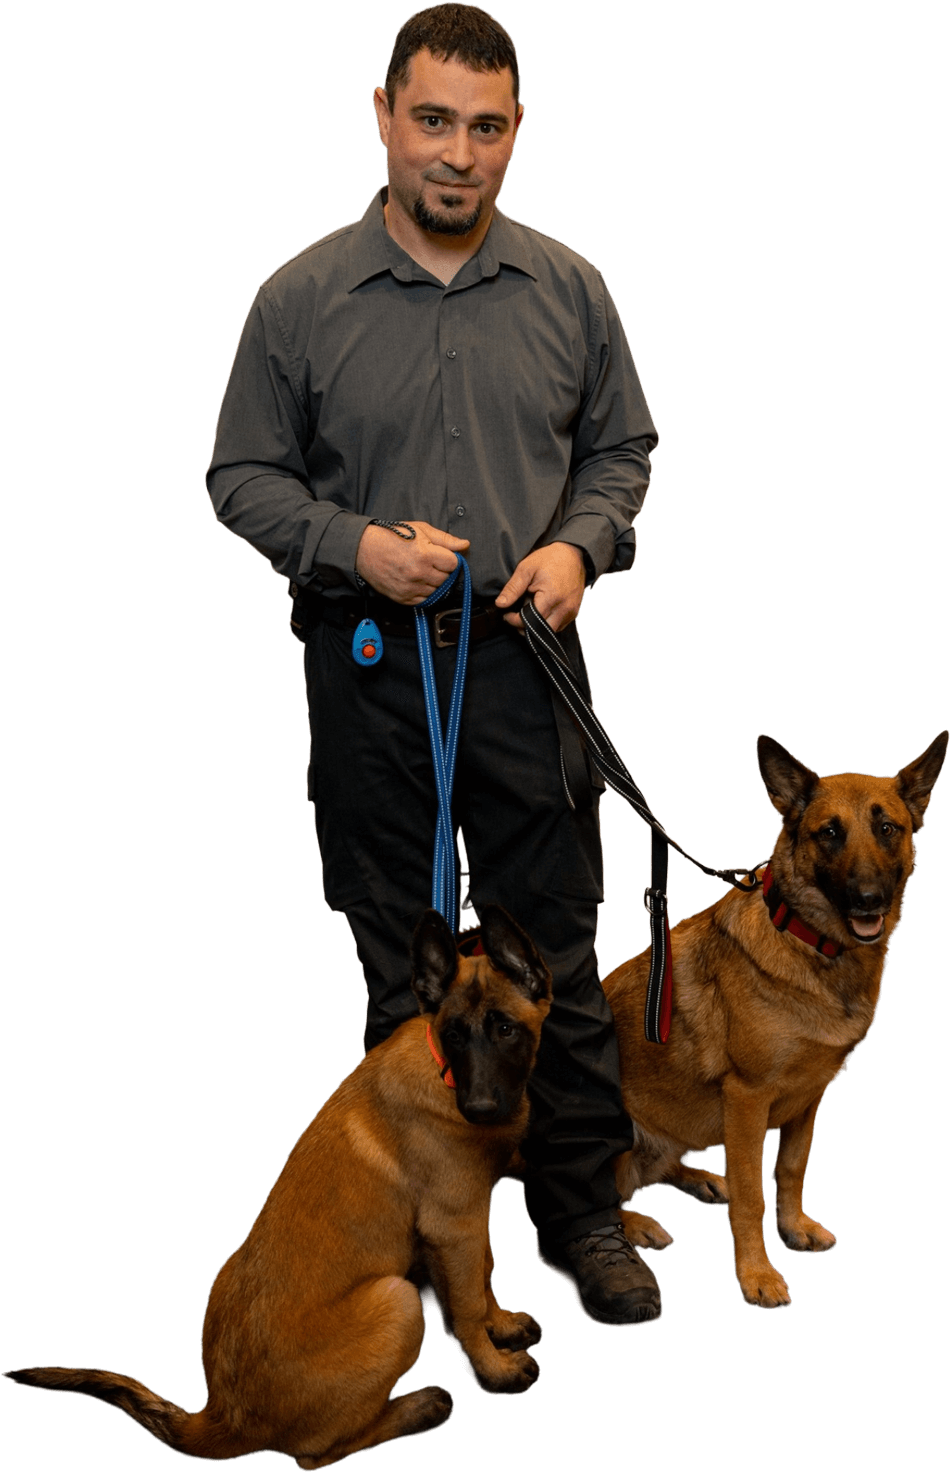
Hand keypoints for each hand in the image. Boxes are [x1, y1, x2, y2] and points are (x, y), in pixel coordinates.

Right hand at [355, 521, 469, 603]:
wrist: (364, 549)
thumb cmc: (392, 536)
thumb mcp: (420, 530)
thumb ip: (445, 539)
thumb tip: (465, 544)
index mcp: (425, 555)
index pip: (454, 564)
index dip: (450, 559)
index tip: (442, 556)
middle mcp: (419, 573)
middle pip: (446, 579)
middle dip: (442, 570)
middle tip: (431, 562)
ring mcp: (411, 588)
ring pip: (437, 591)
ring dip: (434, 583)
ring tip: (422, 570)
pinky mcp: (403, 598)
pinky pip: (424, 601)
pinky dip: (424, 593)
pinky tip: (417, 581)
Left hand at [495, 542, 586, 630]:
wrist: (573, 554)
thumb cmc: (549, 559)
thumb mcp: (526, 569)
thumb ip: (512, 588)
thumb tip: (500, 604)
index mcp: (552, 597)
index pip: (530, 621)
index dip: (514, 621)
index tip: (506, 614)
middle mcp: (564, 608)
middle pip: (540, 631)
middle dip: (525, 627)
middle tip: (516, 615)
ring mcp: (571, 612)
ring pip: (550, 631)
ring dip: (536, 626)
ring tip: (530, 609)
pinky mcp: (574, 613)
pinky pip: (558, 626)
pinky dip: (546, 622)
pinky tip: (541, 609)